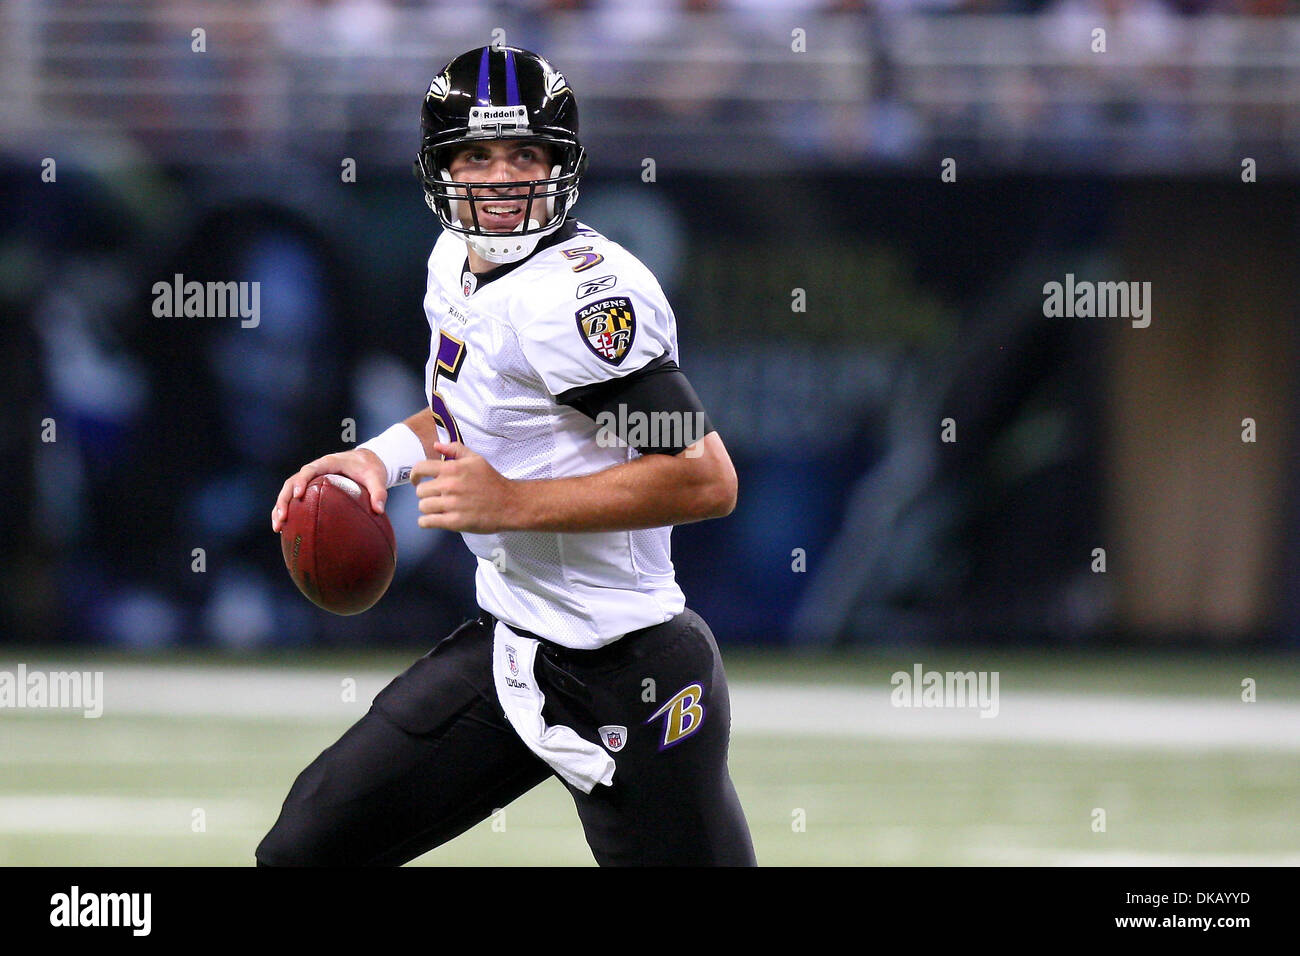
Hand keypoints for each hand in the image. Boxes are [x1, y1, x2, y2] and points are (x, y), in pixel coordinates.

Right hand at [271, 449, 387, 532]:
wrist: (367, 461)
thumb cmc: (370, 468)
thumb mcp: (377, 478)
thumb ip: (379, 492)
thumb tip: (379, 510)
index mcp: (328, 463)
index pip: (309, 470)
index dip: (301, 481)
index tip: (298, 495)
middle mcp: (315, 470)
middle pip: (292, 482)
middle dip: (284, 499)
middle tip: (282, 517)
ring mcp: (311, 479)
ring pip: (289, 491)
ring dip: (280, 507)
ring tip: (277, 527)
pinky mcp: (311, 488)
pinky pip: (295, 499)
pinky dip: (289, 511)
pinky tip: (285, 529)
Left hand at [413, 441, 517, 533]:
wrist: (509, 503)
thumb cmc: (492, 481)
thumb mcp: (476, 459)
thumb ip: (455, 450)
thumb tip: (435, 445)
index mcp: (452, 468)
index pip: (420, 468)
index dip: (415, 475)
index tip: (416, 480)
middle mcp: (450, 485)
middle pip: (420, 491)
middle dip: (426, 493)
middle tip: (435, 496)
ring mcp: (452, 504)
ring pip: (423, 507)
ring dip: (427, 508)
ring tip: (438, 508)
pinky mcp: (454, 522)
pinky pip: (427, 522)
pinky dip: (427, 521)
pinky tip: (434, 519)